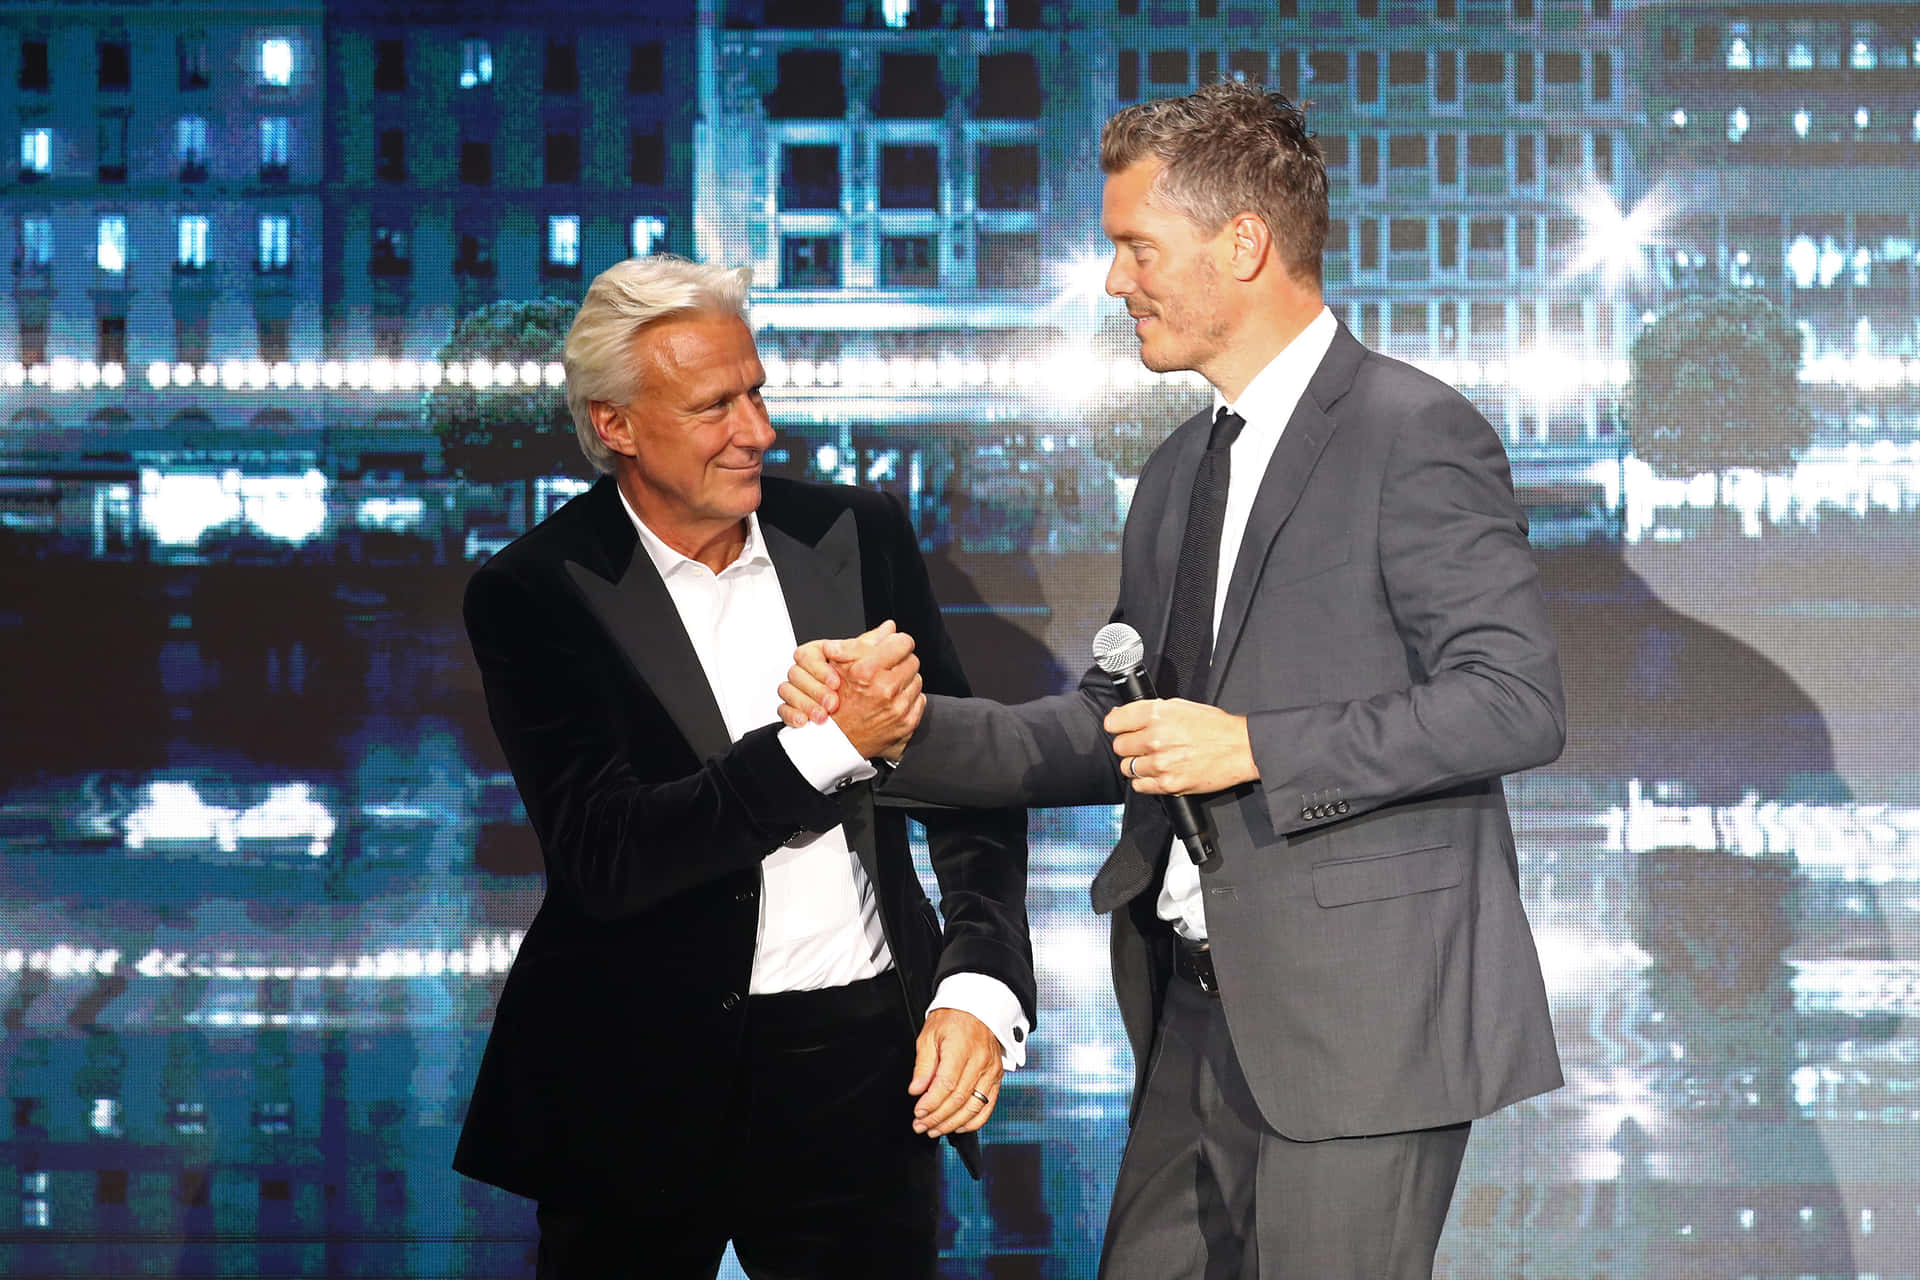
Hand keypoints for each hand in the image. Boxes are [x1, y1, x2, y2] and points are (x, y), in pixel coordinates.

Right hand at [791, 622, 922, 758]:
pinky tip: (891, 703)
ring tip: (886, 688)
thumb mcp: (840, 666)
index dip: (897, 643)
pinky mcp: (907, 723)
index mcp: (867, 671)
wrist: (835, 742)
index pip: (902, 642)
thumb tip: (888, 627)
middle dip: (900, 662)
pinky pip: (920, 700)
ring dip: (904, 682)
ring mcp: (898, 708)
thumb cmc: (834, 703)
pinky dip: (908, 700)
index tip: (893, 647)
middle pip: (912, 660)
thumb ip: (864, 643)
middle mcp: (885, 690)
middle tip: (885, 671)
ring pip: (917, 680)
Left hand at [910, 1009, 1003, 1136]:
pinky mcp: (997, 1078)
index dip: (931, 1103)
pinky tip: (957, 1126)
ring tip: (934, 1129)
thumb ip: (923, 1065)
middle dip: (937, 1117)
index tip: (918, 1112)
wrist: (978, 1008)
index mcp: (962, 1049)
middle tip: (921, 1125)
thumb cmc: (953, 1018)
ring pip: (973, 1108)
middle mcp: (980, 1062)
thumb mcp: (929, 1035)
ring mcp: (991, 1071)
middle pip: (959, 1099)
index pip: (946, 1085)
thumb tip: (916, 1090)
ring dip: (952, 1124)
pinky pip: (987, 1106)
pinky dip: (973, 1122)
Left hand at [1104, 698, 1257, 794]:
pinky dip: (1146, 782)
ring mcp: (1160, 763)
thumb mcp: (1181, 706)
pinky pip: (1140, 786)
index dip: (1118, 725)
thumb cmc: (1215, 727)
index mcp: (1156, 714)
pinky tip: (1158, 774)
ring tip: (1155, 760)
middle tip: (1144, 746)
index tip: (1123, 729)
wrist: (1240, 749)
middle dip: (1130, 746)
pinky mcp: (1168, 784)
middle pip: (1119, 746)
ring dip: (1138, 765)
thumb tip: (1124, 716)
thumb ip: (1151, 711)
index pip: (1114, 722)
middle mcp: (1155, 738)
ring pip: (1128, 767)